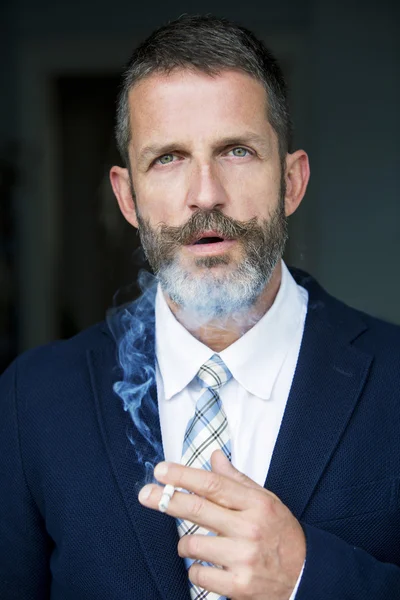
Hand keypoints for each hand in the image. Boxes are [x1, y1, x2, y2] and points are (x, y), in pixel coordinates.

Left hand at [138, 450, 305, 599]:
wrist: (305, 576)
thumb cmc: (281, 533)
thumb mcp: (266, 500)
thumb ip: (237, 479)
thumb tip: (214, 456)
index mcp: (256, 504)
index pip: (213, 484)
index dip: (184, 476)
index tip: (162, 470)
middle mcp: (249, 529)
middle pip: (198, 510)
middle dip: (166, 499)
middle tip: (145, 493)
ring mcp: (243, 559)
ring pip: (193, 544)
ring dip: (184, 542)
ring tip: (193, 542)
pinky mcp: (238, 586)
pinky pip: (198, 574)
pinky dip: (195, 569)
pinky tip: (206, 565)